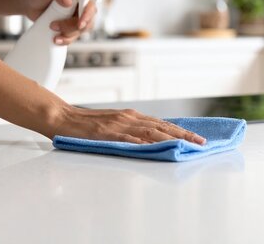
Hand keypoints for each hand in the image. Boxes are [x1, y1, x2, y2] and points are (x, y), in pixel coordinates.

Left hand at [20, 0, 96, 44]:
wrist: (29, 4)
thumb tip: (69, 1)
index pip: (90, 5)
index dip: (87, 15)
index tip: (80, 23)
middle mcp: (80, 7)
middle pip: (87, 22)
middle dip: (73, 27)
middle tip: (55, 26)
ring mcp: (75, 19)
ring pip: (80, 31)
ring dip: (67, 34)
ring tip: (51, 28)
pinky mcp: (69, 28)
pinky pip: (72, 37)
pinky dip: (64, 40)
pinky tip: (55, 39)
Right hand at [50, 106, 206, 144]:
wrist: (62, 117)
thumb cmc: (86, 124)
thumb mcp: (114, 125)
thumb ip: (131, 131)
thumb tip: (151, 141)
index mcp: (131, 116)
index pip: (162, 123)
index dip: (181, 130)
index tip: (198, 138)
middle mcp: (128, 118)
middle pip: (162, 126)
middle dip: (184, 134)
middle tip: (202, 143)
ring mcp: (118, 125)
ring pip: (150, 131)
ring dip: (170, 138)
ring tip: (187, 145)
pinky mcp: (106, 133)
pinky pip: (127, 138)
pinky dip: (142, 142)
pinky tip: (154, 147)